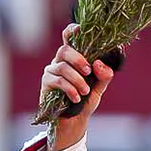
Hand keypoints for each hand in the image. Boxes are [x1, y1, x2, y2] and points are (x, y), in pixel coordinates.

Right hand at [40, 24, 114, 150]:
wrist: (75, 121)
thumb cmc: (86, 100)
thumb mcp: (99, 87)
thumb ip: (104, 75)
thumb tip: (99, 64)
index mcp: (73, 57)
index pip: (69, 38)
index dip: (72, 30)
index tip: (80, 29)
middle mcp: (60, 61)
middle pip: (64, 50)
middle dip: (78, 59)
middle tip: (89, 71)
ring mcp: (51, 72)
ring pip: (62, 67)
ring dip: (77, 79)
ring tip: (85, 91)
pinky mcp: (46, 84)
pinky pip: (57, 81)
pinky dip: (70, 89)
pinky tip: (76, 98)